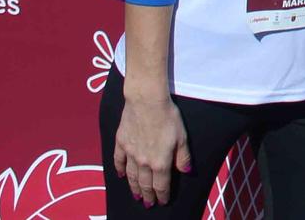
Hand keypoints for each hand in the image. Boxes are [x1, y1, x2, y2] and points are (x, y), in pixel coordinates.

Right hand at [114, 88, 191, 205]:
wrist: (146, 101)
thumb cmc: (168, 117)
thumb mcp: (182, 137)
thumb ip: (183, 156)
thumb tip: (186, 171)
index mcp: (160, 162)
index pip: (161, 185)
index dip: (162, 195)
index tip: (163, 201)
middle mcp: (143, 162)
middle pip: (145, 184)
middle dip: (147, 196)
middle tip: (148, 204)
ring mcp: (130, 153)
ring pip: (131, 176)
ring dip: (134, 187)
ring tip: (136, 195)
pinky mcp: (121, 142)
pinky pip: (118, 160)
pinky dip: (119, 170)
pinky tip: (120, 176)